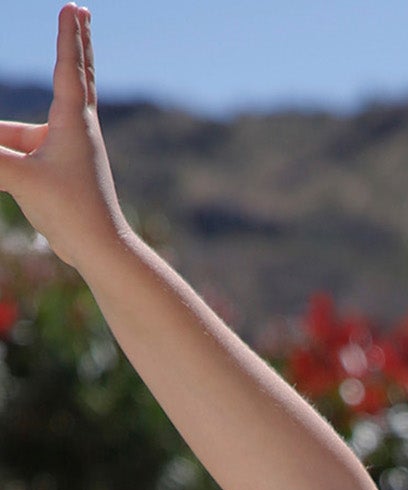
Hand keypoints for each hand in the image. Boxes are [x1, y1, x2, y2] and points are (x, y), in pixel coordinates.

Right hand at [0, 9, 125, 272]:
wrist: (100, 250)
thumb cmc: (70, 212)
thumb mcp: (23, 180)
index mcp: (73, 122)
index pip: (69, 67)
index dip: (67, 35)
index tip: (72, 7)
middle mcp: (76, 129)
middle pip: (75, 75)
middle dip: (75, 43)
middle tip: (81, 12)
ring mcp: (70, 149)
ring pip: (31, 124)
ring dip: (5, 133)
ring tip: (24, 160)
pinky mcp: (63, 170)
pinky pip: (29, 148)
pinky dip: (7, 148)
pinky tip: (2, 158)